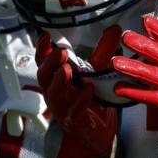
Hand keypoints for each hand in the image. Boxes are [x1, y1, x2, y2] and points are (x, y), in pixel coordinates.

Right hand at [35, 26, 120, 157]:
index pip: (44, 62)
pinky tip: (88, 90)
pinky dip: (81, 100)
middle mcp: (56, 92)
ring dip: (59, 81)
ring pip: (54, 94)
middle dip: (50, 63)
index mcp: (58, 78)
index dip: (42, 50)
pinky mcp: (74, 120)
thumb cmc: (91, 97)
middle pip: (44, 76)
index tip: (46, 36)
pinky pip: (74, 110)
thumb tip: (114, 28)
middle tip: (61, 52)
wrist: (97, 129)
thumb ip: (104, 49)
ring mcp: (63, 107)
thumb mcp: (98, 69)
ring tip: (66, 69)